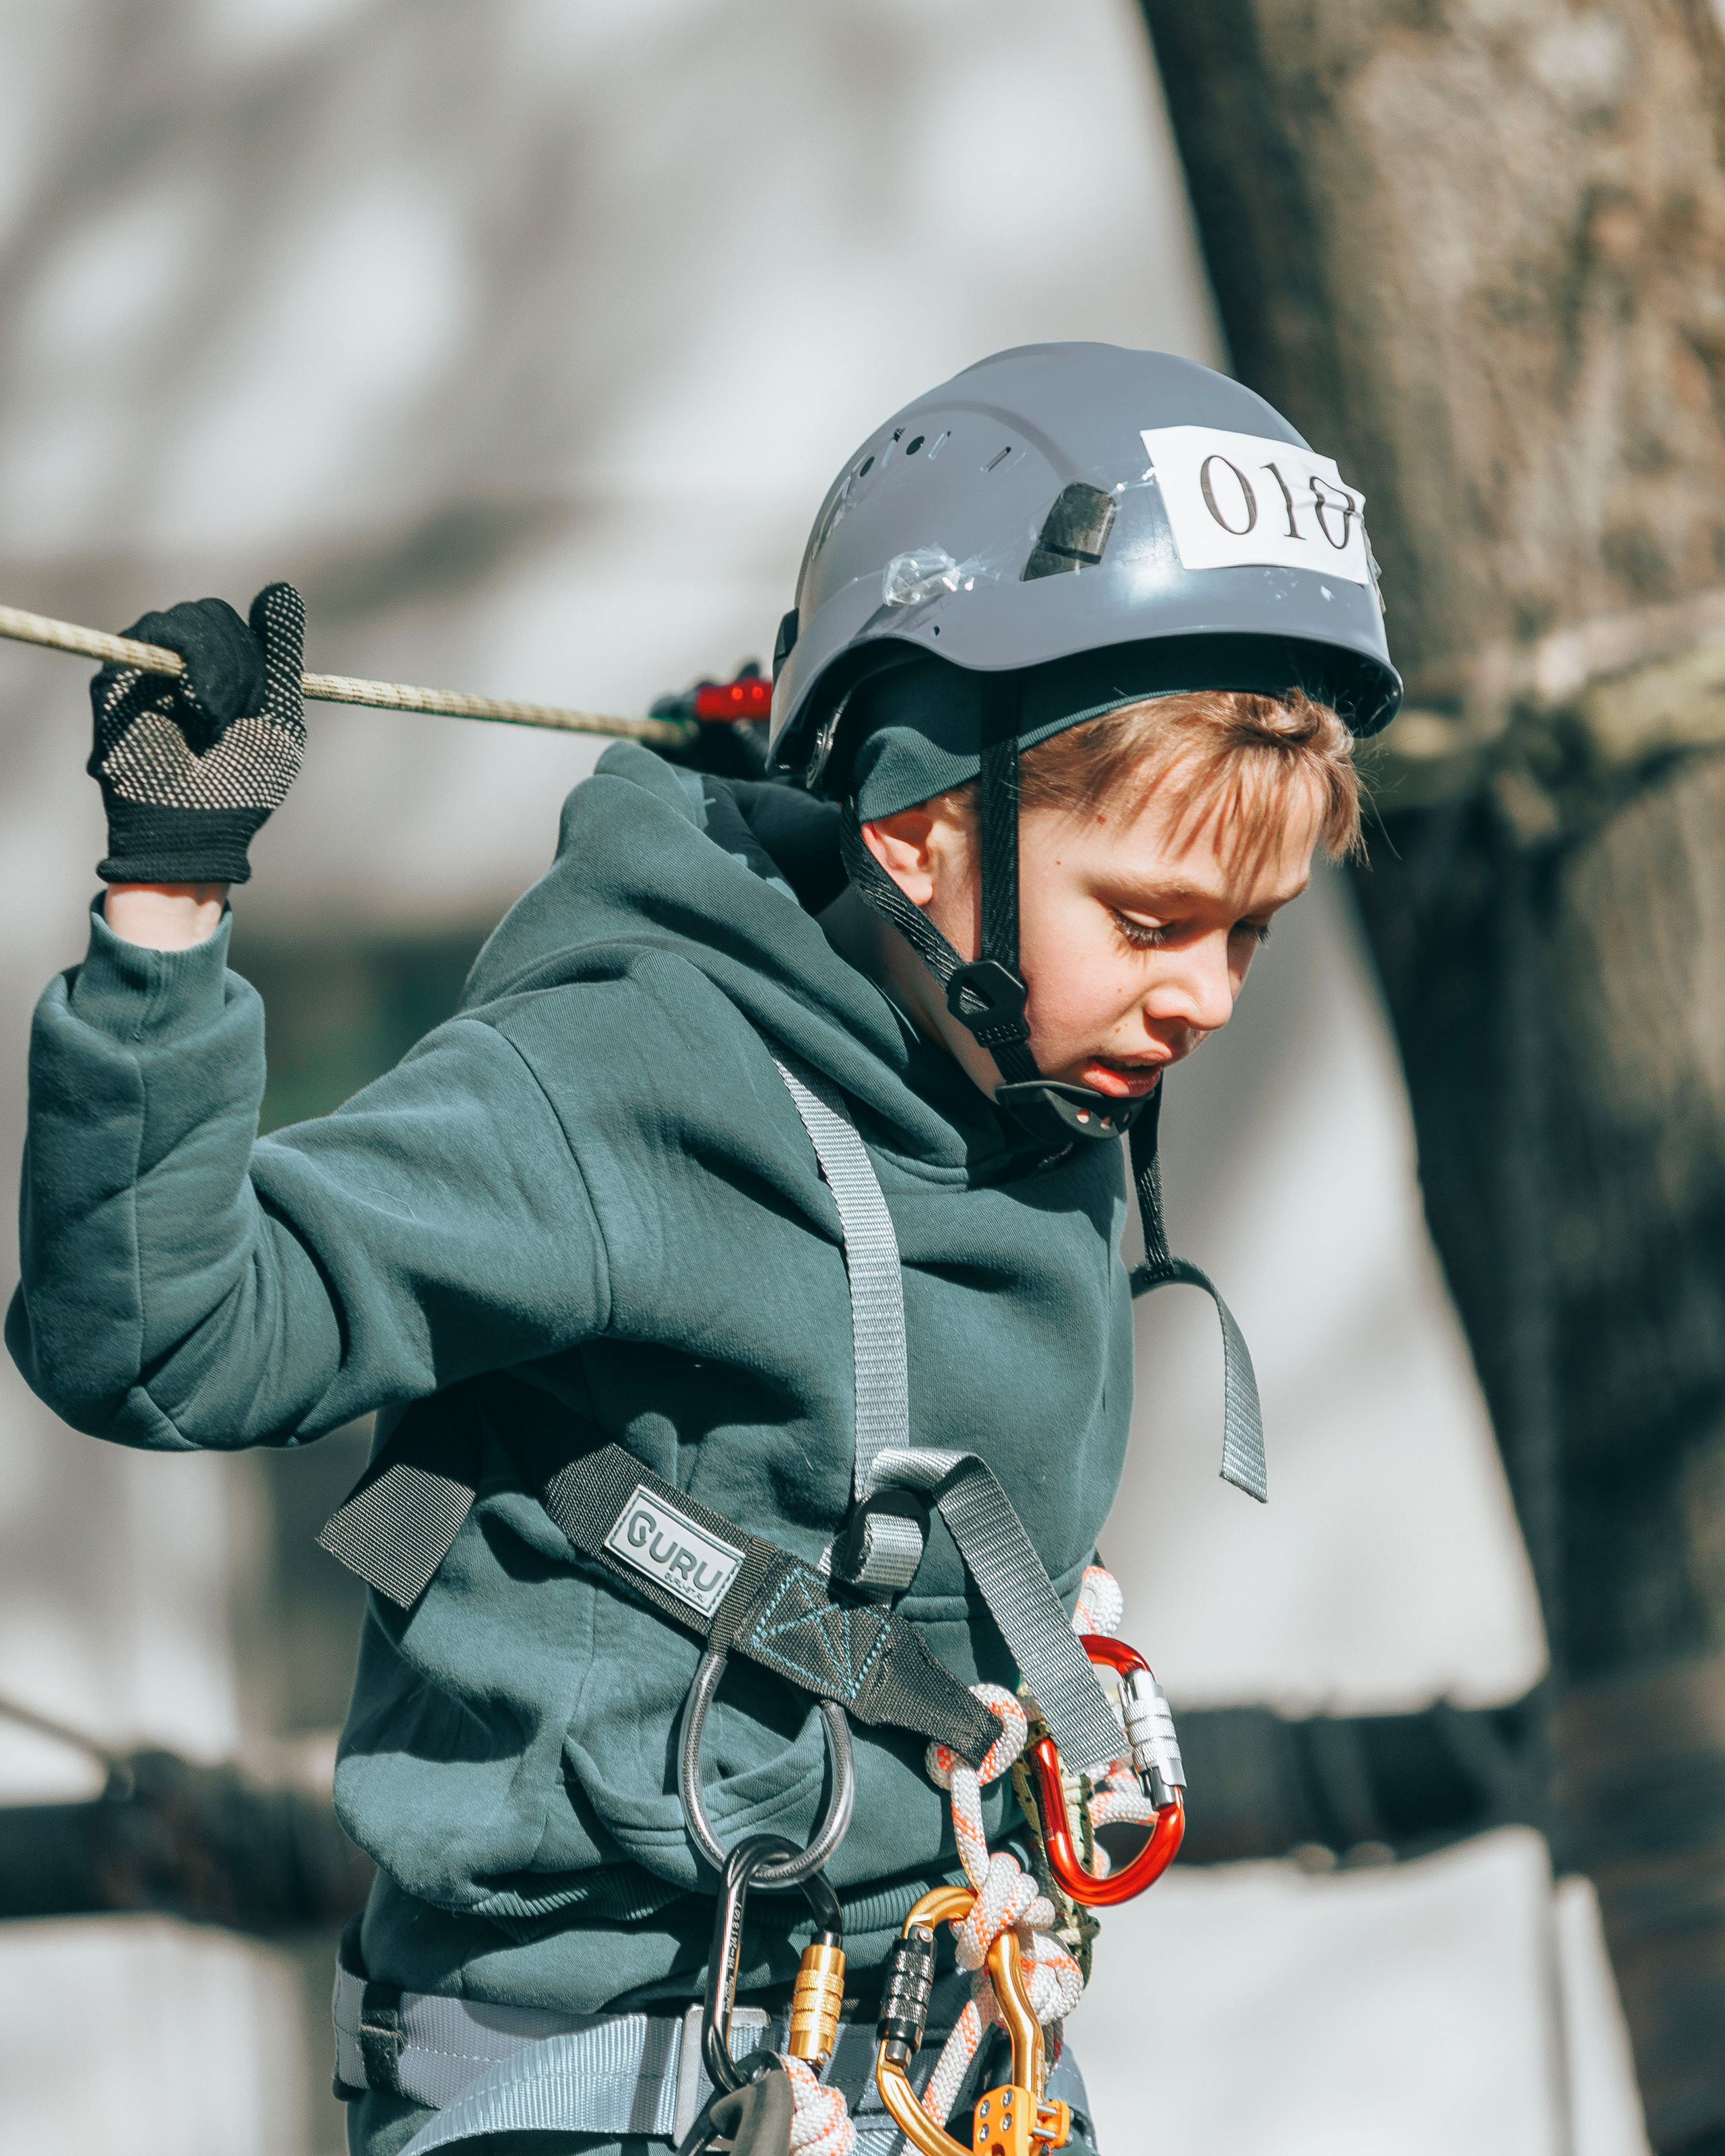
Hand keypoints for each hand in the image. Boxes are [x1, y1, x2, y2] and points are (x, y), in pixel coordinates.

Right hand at [88, 583, 305, 885]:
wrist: (204, 831)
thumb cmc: (243, 784)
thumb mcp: (280, 713)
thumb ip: (281, 653)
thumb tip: (280, 588)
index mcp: (213, 669)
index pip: (232, 622)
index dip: (255, 653)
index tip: (262, 700)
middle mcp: (175, 663)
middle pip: (210, 613)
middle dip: (239, 663)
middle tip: (237, 717)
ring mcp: (143, 668)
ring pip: (185, 620)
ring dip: (218, 669)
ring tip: (216, 720)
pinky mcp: (115, 680)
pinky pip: (152, 636)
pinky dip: (190, 667)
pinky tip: (198, 707)